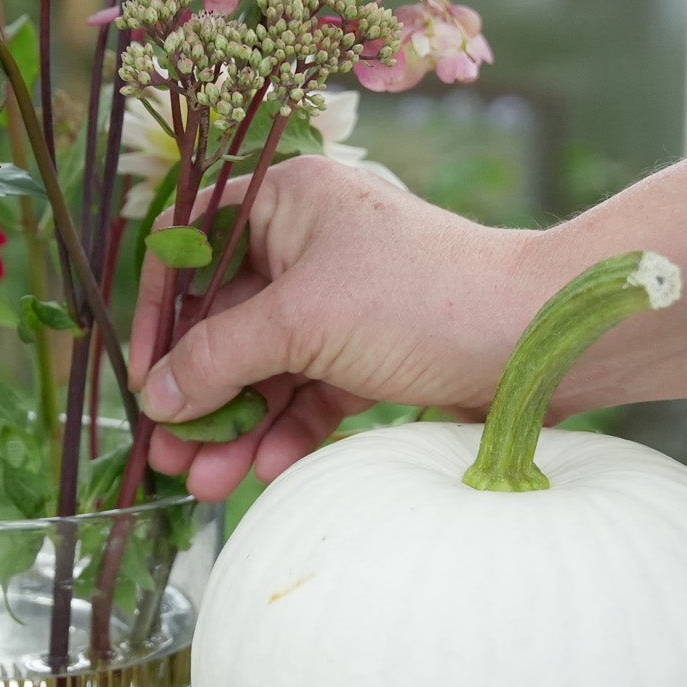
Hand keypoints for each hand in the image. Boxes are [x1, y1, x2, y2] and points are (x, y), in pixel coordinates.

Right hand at [131, 155, 540, 499]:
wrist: (543, 339)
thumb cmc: (423, 299)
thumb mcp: (303, 323)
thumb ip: (218, 359)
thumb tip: (155, 397)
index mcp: (286, 203)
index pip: (190, 250)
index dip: (157, 315)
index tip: (143, 378)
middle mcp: (306, 244)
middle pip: (223, 321)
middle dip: (196, 392)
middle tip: (165, 453)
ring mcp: (339, 302)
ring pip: (265, 366)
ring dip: (235, 425)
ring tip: (206, 483)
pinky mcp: (369, 351)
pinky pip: (309, 391)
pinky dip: (287, 430)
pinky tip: (269, 470)